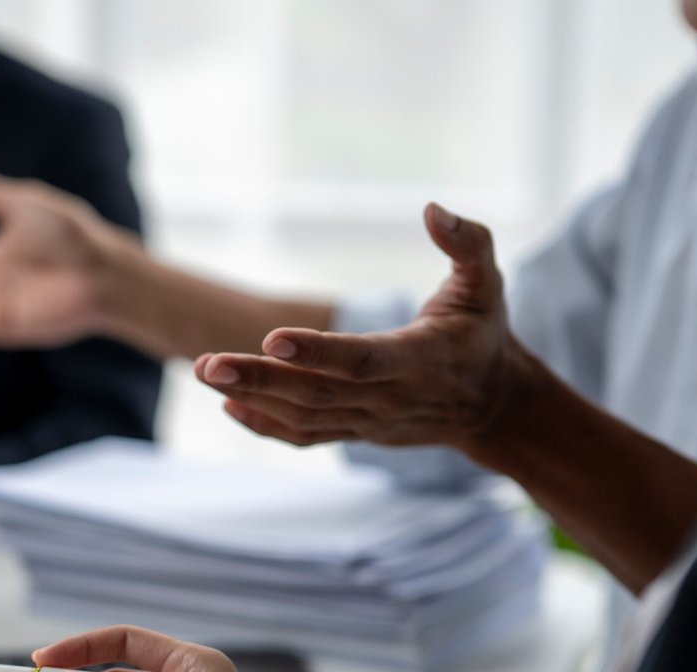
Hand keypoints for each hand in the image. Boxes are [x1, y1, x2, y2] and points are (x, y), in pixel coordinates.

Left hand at [193, 203, 533, 453]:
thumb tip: (433, 209)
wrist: (491, 404)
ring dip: (252, 396)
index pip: (363, 359)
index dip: (318, 352)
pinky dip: (264, 425)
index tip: (271, 336)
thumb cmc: (483, 332)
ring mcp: (370, 422)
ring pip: (304, 417)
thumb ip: (467, 244)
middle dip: (260, 379)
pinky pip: (305, 436)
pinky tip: (227, 404)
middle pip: (318, 393)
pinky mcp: (356, 432)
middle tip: (207, 362)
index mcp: (422, 359)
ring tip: (205, 371)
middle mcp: (391, 397)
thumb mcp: (488, 283)